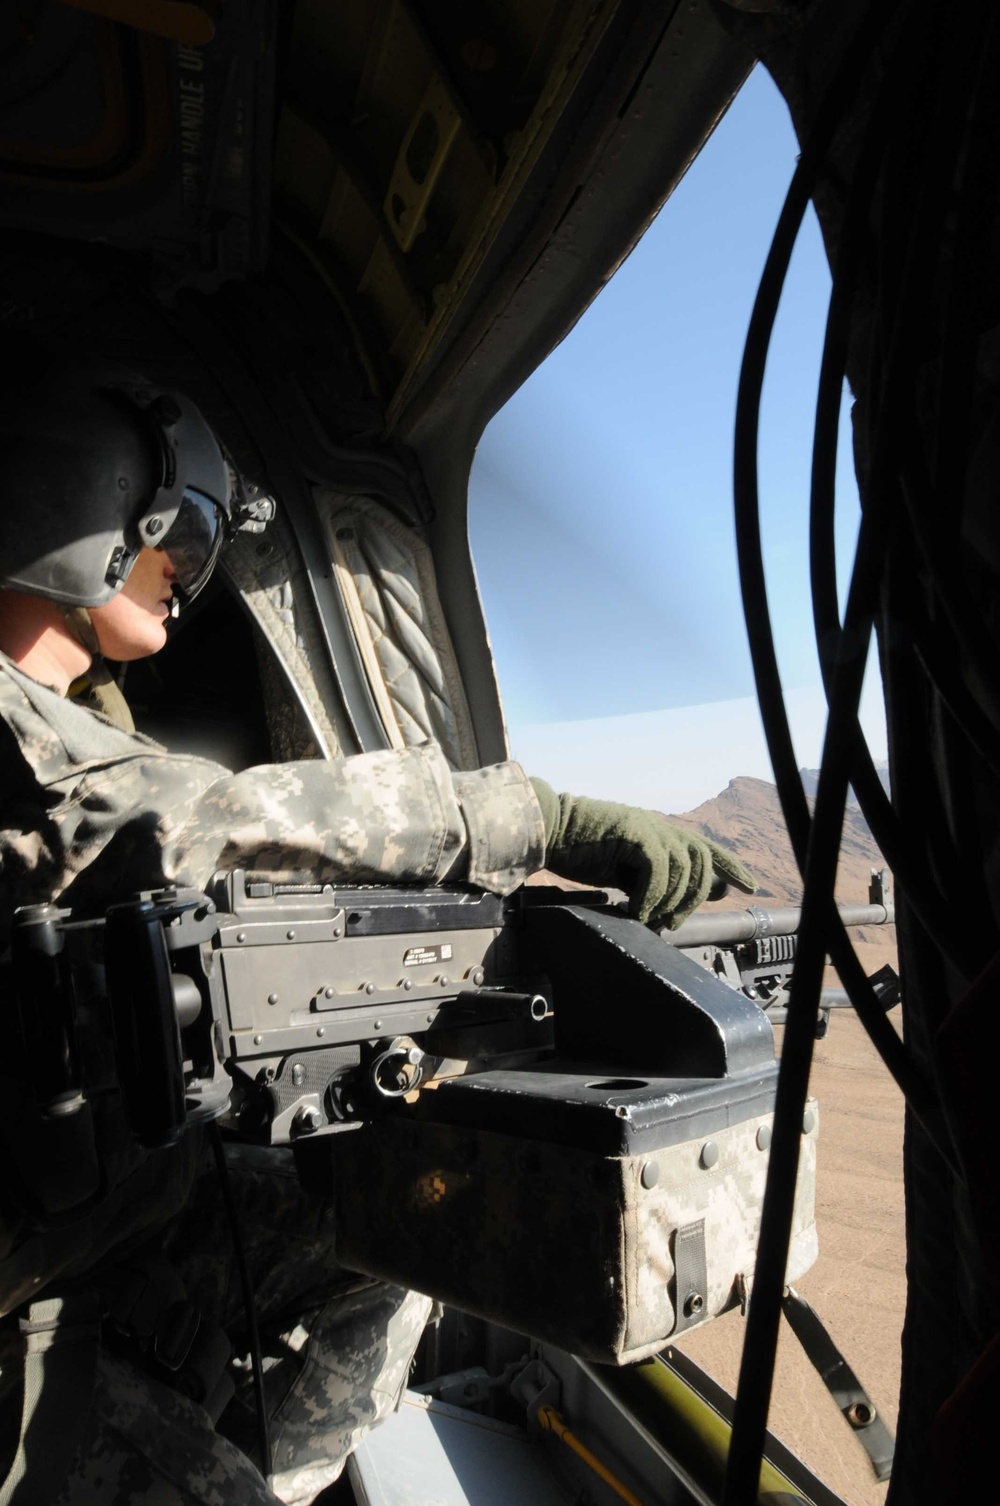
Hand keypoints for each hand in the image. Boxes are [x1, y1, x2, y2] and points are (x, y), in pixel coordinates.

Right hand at [530, 778, 755, 929]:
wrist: (551, 830)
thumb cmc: (583, 851)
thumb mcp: (627, 869)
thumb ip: (656, 879)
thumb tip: (679, 900)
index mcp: (661, 832)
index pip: (707, 848)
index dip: (731, 866)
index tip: (750, 886)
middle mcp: (661, 826)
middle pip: (701, 862)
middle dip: (695, 897)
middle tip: (673, 922)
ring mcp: (649, 827)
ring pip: (683, 868)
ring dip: (669, 901)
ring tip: (650, 919)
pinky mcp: (634, 834)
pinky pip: (657, 870)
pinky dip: (650, 896)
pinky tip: (635, 910)